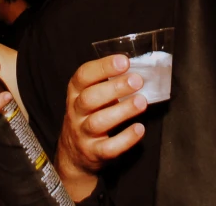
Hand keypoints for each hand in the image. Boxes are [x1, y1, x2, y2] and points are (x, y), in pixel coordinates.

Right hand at [54, 54, 146, 200]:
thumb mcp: (89, 94)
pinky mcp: (93, 153)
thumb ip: (106, 82)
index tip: (124, 61)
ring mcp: (82, 133)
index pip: (84, 75)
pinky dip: (125, 139)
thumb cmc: (89, 114)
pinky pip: (108, 148)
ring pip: (98, 122)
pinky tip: (139, 129)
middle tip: (137, 81)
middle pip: (90, 98)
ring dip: (122, 111)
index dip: (103, 67)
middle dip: (114, 88)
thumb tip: (136, 69)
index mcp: (75, 91)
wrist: (74, 153)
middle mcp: (76, 111)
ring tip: (141, 102)